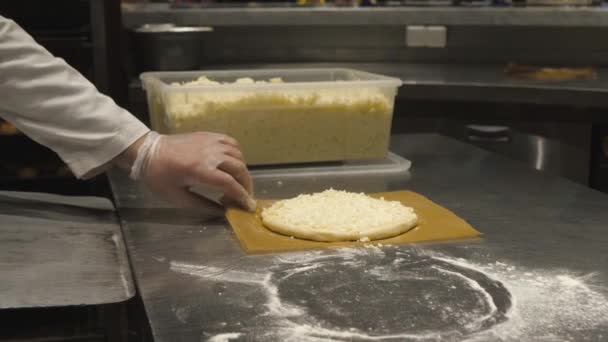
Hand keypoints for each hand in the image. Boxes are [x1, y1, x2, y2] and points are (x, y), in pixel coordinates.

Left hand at [116, 131, 254, 210]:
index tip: (248, 206)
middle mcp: (209, 154)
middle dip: (246, 185)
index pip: (229, 184)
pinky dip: (237, 154)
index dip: (242, 196)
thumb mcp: (178, 197)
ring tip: (238, 182)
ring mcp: (210, 142)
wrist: (148, 152)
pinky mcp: (208, 136)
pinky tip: (233, 163)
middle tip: (245, 196)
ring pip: (238, 155)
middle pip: (239, 168)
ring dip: (242, 170)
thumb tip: (222, 211)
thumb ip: (202, 205)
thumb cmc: (159, 177)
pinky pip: (231, 143)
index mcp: (199, 170)